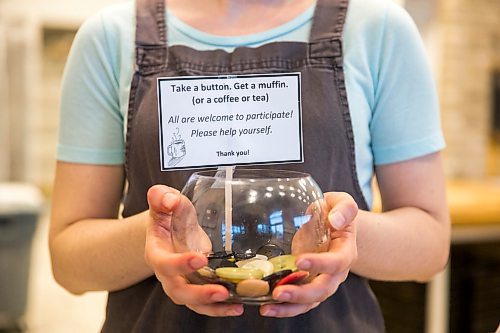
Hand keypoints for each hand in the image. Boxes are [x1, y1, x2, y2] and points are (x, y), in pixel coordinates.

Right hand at [144, 185, 243, 316]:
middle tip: (221, 291)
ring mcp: (181, 283)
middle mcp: (167, 274)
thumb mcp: (165, 201)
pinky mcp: (196, 288)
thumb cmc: (169, 215)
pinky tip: (238, 306)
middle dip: (199, 294)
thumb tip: (170, 199)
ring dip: (213, 306)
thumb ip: (163, 197)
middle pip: (178, 291)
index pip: (164, 263)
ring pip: (193, 303)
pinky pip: (206, 304)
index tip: (200, 259)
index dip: (180, 264)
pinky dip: (221, 308)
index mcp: (156, 253)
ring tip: (235, 305)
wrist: (171, 228)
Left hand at [260, 191, 357, 316]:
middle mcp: (336, 273)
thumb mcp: (342, 202)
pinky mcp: (308, 284)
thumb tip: (335, 220)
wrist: (335, 223)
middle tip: (279, 292)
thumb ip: (344, 208)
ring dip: (289, 307)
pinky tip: (265, 307)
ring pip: (310, 301)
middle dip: (301, 294)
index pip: (337, 262)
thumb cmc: (336, 211)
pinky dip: (284, 307)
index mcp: (346, 251)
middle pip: (323, 289)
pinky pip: (299, 301)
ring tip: (267, 308)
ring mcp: (322, 280)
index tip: (300, 260)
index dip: (320, 264)